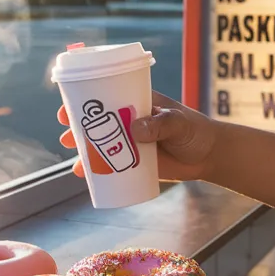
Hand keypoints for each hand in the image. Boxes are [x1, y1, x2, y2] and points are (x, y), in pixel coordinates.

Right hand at [56, 91, 217, 181]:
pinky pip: (110, 166)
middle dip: (77, 129)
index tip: (69, 107)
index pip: (105, 97)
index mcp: (135, 103)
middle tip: (66, 136)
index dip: (85, 101)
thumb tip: (134, 130)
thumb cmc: (195, 131)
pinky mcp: (134, 162)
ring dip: (83, 153)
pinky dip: (96, 172)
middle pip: (96, 123)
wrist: (208, 156)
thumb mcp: (178, 122)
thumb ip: (159, 124)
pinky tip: (86, 177)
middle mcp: (128, 121)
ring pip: (100, 146)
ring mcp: (129, 143)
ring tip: (76, 163)